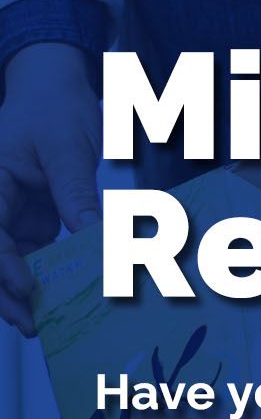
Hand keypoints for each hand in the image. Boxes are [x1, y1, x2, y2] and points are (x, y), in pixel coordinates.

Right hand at [0, 43, 101, 334]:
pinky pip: (29, 256)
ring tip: (38, 323)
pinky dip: (41, 279)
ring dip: (19, 292)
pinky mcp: (28, 222)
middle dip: (3, 291)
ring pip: (6, 261)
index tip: (27, 287)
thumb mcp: (68, 149)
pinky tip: (56, 302)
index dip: (3, 263)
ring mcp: (8, 213)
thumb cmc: (54, 110)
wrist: (56, 94)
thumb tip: (94, 238)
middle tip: (28, 323)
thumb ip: (75, 193)